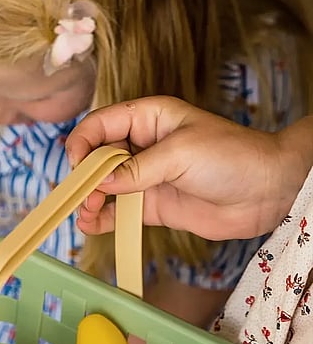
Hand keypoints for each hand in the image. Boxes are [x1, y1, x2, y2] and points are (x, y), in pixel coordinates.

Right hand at [67, 96, 312, 239]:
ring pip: (104, 186)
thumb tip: (100, 182)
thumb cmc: (231, 157)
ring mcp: (146, 177)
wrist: (267, 191)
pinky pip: (118, 212)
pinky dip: (101, 219)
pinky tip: (90, 225)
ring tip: (85, 212)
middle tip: (83, 194)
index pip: (100, 124)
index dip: (83, 142)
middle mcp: (142, 146)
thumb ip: (137, 169)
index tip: (77, 165)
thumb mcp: (180, 154)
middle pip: (97, 157)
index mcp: (148, 118)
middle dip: (83, 175)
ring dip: (89, 199)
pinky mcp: (153, 205)